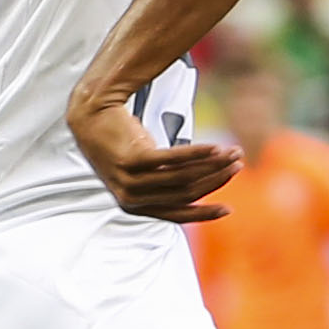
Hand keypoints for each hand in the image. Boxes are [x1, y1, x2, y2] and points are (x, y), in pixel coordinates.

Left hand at [68, 93, 243, 225]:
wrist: (91, 114)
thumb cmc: (120, 141)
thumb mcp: (142, 168)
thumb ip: (163, 181)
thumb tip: (197, 188)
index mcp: (134, 206)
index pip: (177, 214)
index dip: (204, 213)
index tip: (227, 210)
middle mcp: (130, 198)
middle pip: (185, 193)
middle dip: (216, 180)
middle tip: (238, 166)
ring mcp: (129, 179)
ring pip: (182, 177)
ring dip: (212, 165)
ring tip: (232, 153)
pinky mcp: (132, 159)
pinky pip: (173, 159)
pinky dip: (197, 154)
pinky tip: (215, 148)